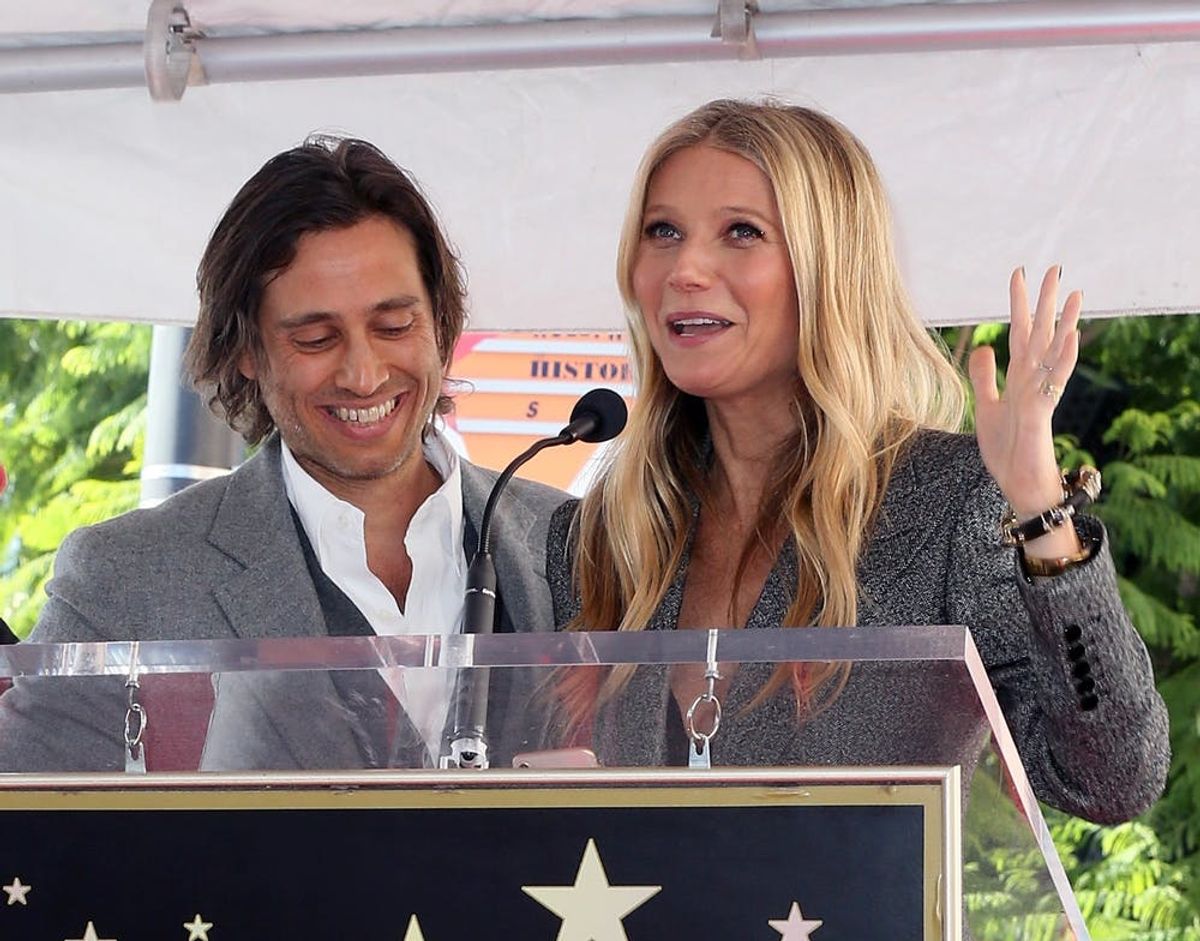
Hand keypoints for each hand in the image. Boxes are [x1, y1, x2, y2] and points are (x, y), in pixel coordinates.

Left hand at [968, 267, 1082, 554]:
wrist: (1017, 484)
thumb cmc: (1007, 449)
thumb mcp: (987, 407)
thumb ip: (986, 377)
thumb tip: (985, 346)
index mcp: (1018, 377)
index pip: (1018, 332)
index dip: (1018, 304)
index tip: (1019, 274)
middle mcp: (1033, 380)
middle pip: (1039, 333)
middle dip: (1045, 302)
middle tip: (1054, 267)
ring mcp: (1040, 394)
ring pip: (1053, 351)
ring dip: (1064, 322)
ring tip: (1075, 293)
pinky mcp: (1042, 412)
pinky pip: (1054, 381)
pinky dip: (1062, 358)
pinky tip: (1071, 335)